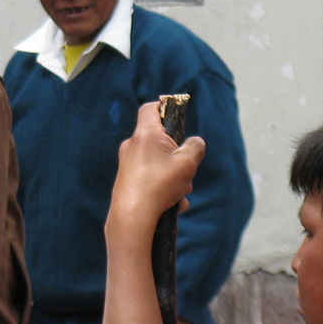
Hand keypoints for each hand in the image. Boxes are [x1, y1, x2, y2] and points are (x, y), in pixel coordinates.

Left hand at [110, 103, 204, 228]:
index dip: (165, 107)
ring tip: (180, 193)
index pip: (151, 108)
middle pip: (161, 140)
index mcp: (145, 134)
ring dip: (175, 177)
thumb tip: (195, 142)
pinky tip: (173, 205)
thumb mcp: (187, 162)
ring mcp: (128, 164)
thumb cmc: (159, 184)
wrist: (132, 216)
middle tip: (187, 170)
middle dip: (178, 156)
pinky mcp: (127, 180)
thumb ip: (195, 147)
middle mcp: (132, 146)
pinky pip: (152, 178)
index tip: (178, 116)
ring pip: (159, 163)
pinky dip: (165, 189)